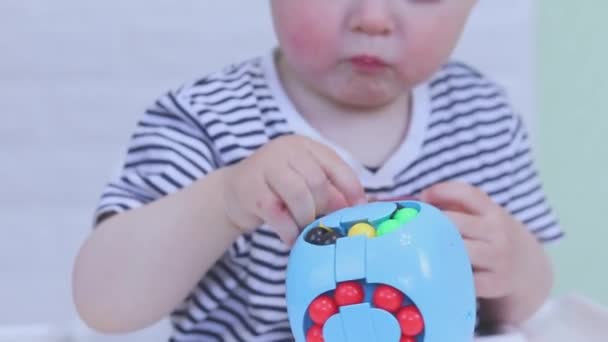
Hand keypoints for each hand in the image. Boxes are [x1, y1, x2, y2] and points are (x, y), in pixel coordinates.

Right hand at [223, 135, 366, 245]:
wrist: (232, 193)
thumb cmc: (276, 189)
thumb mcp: (304, 183)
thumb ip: (329, 191)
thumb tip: (358, 208)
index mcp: (304, 145)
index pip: (336, 165)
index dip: (351, 189)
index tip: (359, 210)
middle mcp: (284, 150)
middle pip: (317, 181)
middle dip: (323, 207)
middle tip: (320, 222)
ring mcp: (264, 167)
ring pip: (299, 195)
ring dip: (306, 218)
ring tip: (303, 228)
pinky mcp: (250, 190)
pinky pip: (278, 214)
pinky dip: (289, 231)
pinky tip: (290, 237)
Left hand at [419, 181, 532, 298]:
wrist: (529, 269)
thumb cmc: (493, 238)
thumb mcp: (485, 216)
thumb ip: (457, 205)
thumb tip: (420, 201)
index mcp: (493, 211)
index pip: (467, 193)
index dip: (440, 191)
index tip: (423, 197)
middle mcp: (497, 232)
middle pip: (455, 223)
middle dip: (432, 224)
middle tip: (416, 228)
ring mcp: (497, 258)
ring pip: (458, 250)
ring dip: (437, 249)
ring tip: (423, 250)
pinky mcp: (494, 284)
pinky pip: (464, 279)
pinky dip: (448, 274)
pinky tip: (438, 271)